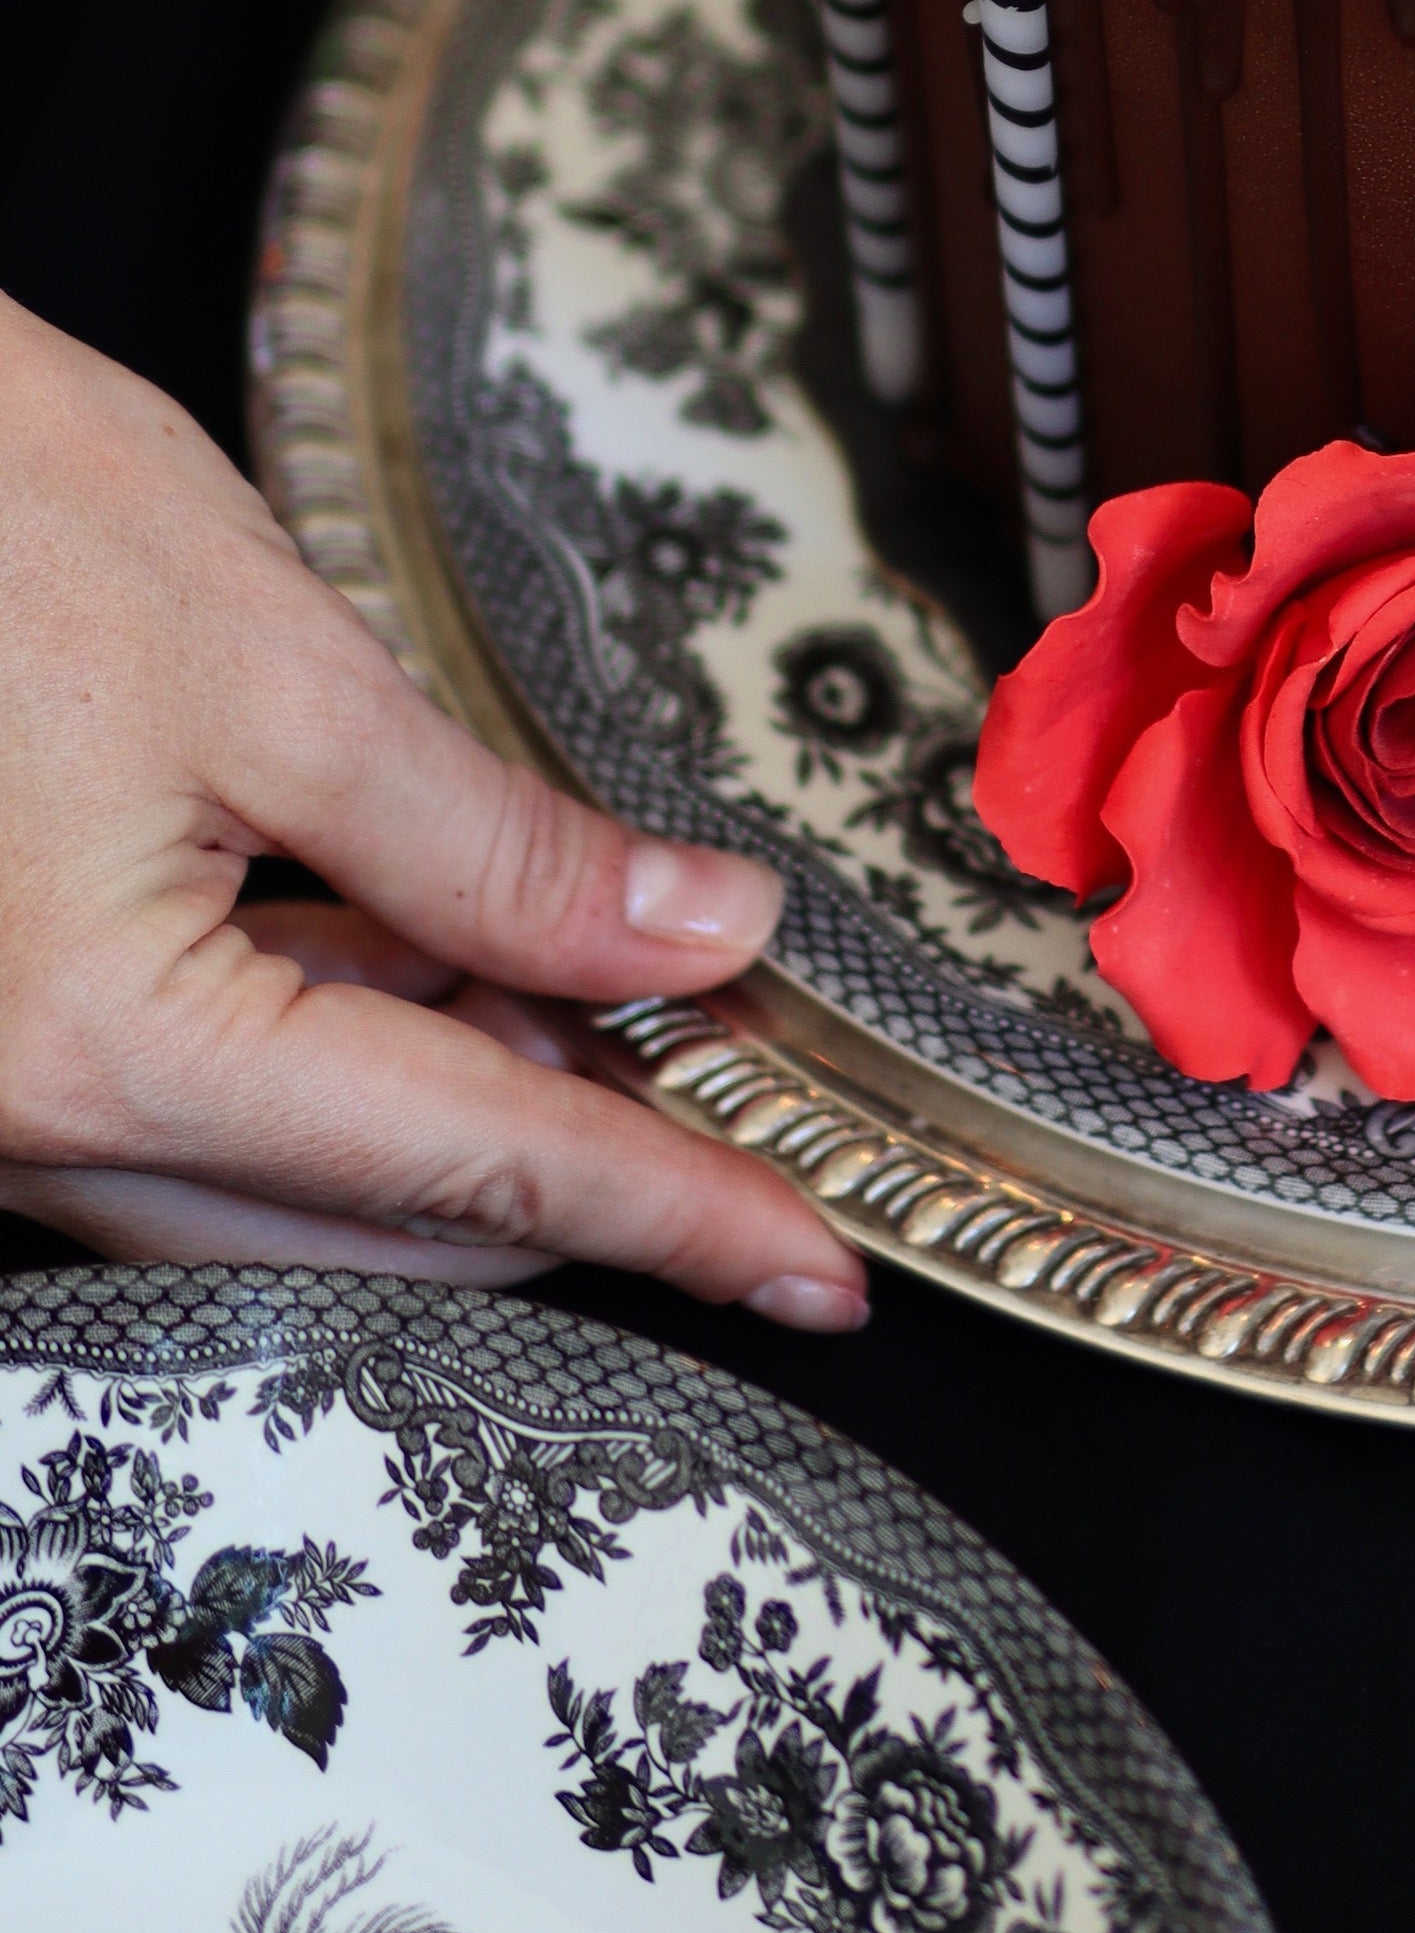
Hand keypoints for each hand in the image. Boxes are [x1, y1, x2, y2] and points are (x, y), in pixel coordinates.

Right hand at [0, 295, 863, 1322]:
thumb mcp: (280, 668)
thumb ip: (495, 846)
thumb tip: (694, 940)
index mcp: (103, 1050)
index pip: (469, 1162)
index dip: (668, 1209)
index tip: (815, 1264)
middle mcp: (23, 1112)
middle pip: (380, 1211)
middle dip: (581, 1173)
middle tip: (758, 1130)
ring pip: (294, 1168)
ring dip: (472, 1110)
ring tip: (648, 1030)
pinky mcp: (1, 1013)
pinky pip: (209, 1086)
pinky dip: (357, 1040)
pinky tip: (476, 973)